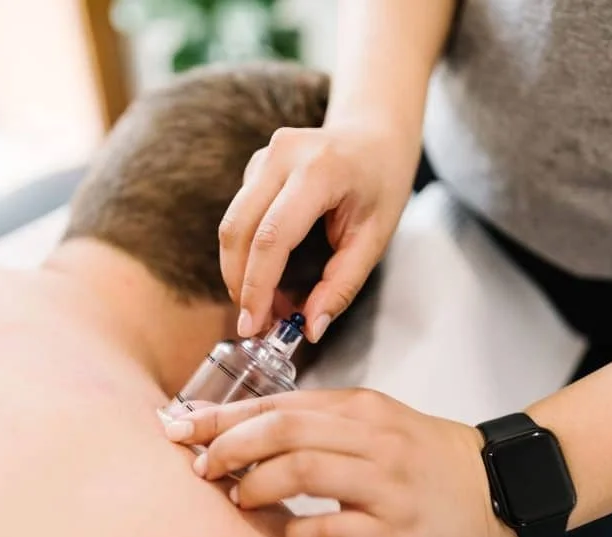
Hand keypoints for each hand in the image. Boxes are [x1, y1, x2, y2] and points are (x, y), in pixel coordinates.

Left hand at [163, 389, 518, 536]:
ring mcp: (385, 482)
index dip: (222, 416)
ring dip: (256, 485)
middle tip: (203, 466)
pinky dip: (298, 531)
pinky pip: (332, 528)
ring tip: (239, 496)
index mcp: (358, 407)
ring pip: (302, 470)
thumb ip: (316, 423)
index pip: (278, 402)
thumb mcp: (372, 422)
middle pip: (283, 429)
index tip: (181, 426)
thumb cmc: (422, 455)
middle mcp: (370, 437)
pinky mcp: (397, 528)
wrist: (495, 484)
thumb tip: (243, 434)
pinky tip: (291, 533)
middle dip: (229, 446)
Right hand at [219, 120, 420, 342]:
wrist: (375, 133)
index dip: (257, 286)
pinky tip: (267, 275)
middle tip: (255, 324)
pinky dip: (245, 253)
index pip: (272, 237)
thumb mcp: (374, 238)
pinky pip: (238, 217)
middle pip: (238, 230)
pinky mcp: (254, 166)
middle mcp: (282, 155)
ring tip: (264, 305)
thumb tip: (311, 329)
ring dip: (239, 272)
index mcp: (320, 170)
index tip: (253, 325)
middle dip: (240, 284)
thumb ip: (341, 285)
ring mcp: (263, 157)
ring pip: (231, 225)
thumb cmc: (381, 184)